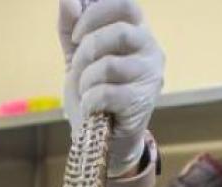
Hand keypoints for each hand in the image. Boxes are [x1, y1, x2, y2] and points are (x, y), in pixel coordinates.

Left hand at [58, 0, 163, 174]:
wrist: (102, 138)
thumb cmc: (94, 92)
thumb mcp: (77, 57)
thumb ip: (71, 27)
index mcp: (137, 32)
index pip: (124, 4)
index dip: (95, 14)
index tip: (77, 36)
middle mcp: (150, 49)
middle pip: (118, 31)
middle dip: (88, 50)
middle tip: (79, 67)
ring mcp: (150, 76)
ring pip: (109, 65)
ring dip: (87, 79)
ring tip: (87, 91)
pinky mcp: (141, 102)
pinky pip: (105, 93)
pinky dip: (89, 101)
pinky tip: (92, 108)